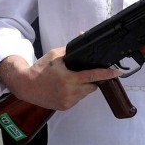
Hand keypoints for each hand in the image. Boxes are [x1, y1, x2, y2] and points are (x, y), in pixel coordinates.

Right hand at [0, 48, 120, 111]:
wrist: (26, 86)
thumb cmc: (40, 69)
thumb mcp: (55, 55)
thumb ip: (71, 49)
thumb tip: (82, 37)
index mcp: (68, 78)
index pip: (93, 76)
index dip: (107, 74)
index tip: (118, 72)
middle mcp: (70, 92)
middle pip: (92, 86)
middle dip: (92, 79)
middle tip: (83, 73)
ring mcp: (68, 101)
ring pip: (86, 93)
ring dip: (84, 87)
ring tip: (72, 80)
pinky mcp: (65, 107)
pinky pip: (78, 99)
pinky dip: (77, 93)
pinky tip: (66, 88)